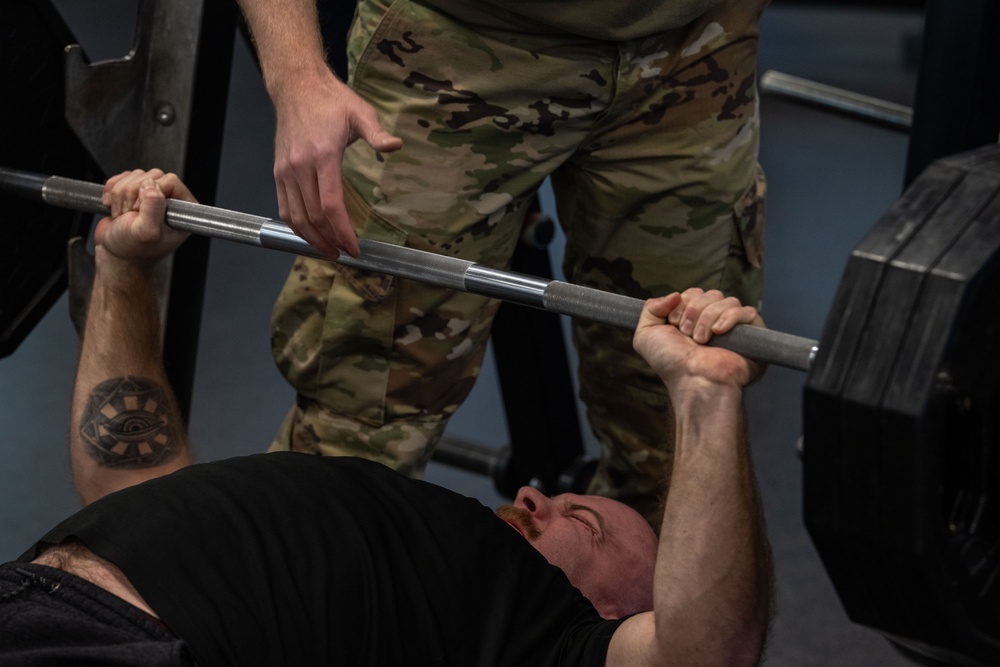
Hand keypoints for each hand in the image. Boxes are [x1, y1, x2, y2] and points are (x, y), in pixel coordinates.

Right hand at [96, 169, 192, 264]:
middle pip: (150, 176)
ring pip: (135, 176)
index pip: (170, 181)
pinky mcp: (133, 192)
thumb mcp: (147, 232)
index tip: (141, 210)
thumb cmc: (133, 250)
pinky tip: (114, 207)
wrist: (115, 254)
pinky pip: (121, 178)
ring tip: (123, 215)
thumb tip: (151, 185)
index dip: (151, 192)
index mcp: (182, 211)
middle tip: (131, 215)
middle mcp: (169, 200)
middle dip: (132, 195)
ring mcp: (151, 195)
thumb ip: (153, 208)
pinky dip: (111, 191)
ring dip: (120, 196)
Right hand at [271, 70, 401, 258]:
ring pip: (295, 217)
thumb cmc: (331, 100)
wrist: (296, 87)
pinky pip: (284, 207)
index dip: (342, 232)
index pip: (331, 206)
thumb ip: (377, 133)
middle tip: (345, 254)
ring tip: (329, 251)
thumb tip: (396, 145)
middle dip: (330, 241)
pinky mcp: (278, 172)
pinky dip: (296, 226)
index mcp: (323, 155)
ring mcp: (286, 171)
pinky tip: (310, 234)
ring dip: (312, 239)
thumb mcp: (360, 112)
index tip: (354, 248)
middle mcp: (300, 166)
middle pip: (313, 217)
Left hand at [633, 288, 764, 391]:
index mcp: (693, 319)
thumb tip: (674, 294)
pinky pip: (747, 311)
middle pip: (710, 293)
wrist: (692, 380)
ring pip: (727, 300)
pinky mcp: (752, 334)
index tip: (674, 324)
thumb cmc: (671, 364)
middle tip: (686, 334)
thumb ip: (651, 309)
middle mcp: (714, 321)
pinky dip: (730, 318)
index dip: (683, 303)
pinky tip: (718, 332)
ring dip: (707, 318)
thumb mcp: (646, 335)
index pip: (694, 293)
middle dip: (694, 310)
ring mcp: (734, 328)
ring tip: (701, 340)